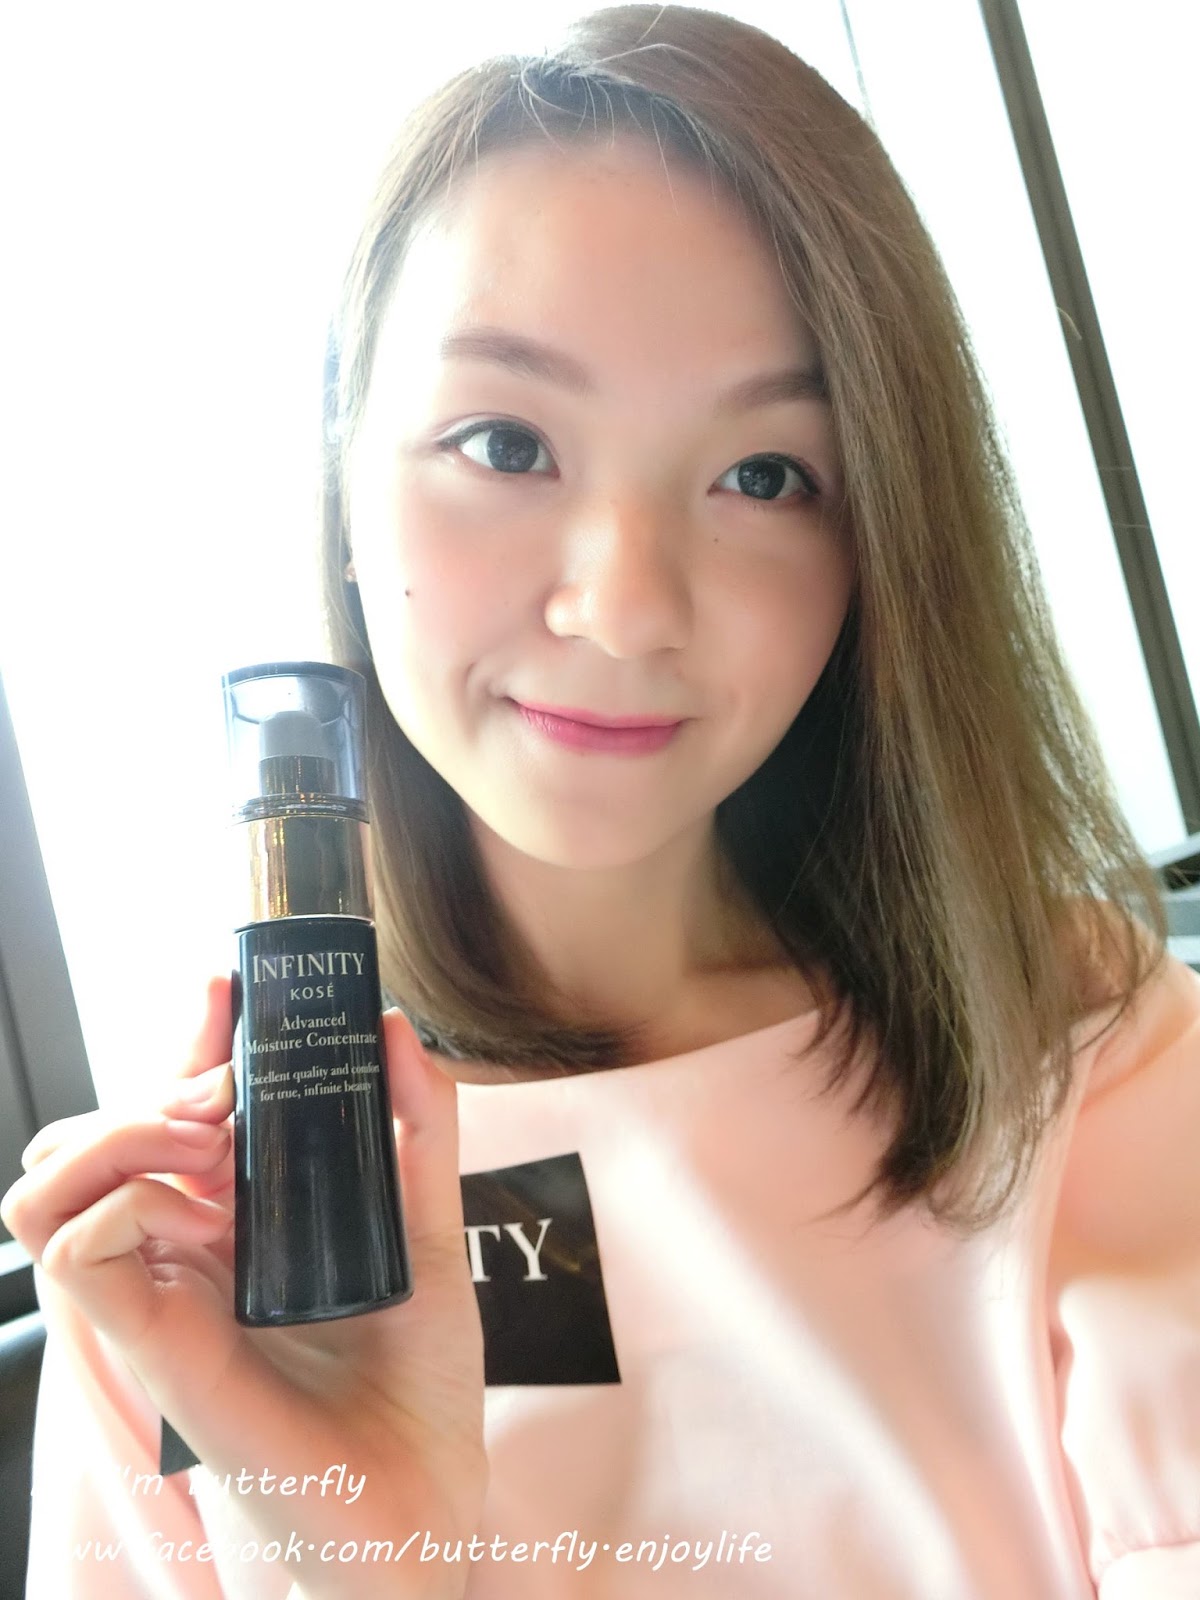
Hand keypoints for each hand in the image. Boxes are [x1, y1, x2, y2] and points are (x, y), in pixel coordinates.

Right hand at [1, 977, 485, 1598]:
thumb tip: (395, 1025)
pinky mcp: (145, 1340)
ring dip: (116, 1129)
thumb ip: (418, 1126)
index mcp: (234, 1217)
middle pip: (88, 1135)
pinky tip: (201, 1205)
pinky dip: (124, 1198)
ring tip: (206, 1132)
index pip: (170, 1109)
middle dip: (148, 1081)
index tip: (226, 981)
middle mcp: (180, 1248)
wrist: (422, 1493)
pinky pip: (72, 1247)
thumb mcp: (430, 1226)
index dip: (182, 1036)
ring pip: (48, 1182)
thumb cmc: (416, 1376)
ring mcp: (155, 1292)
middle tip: (229, 1088)